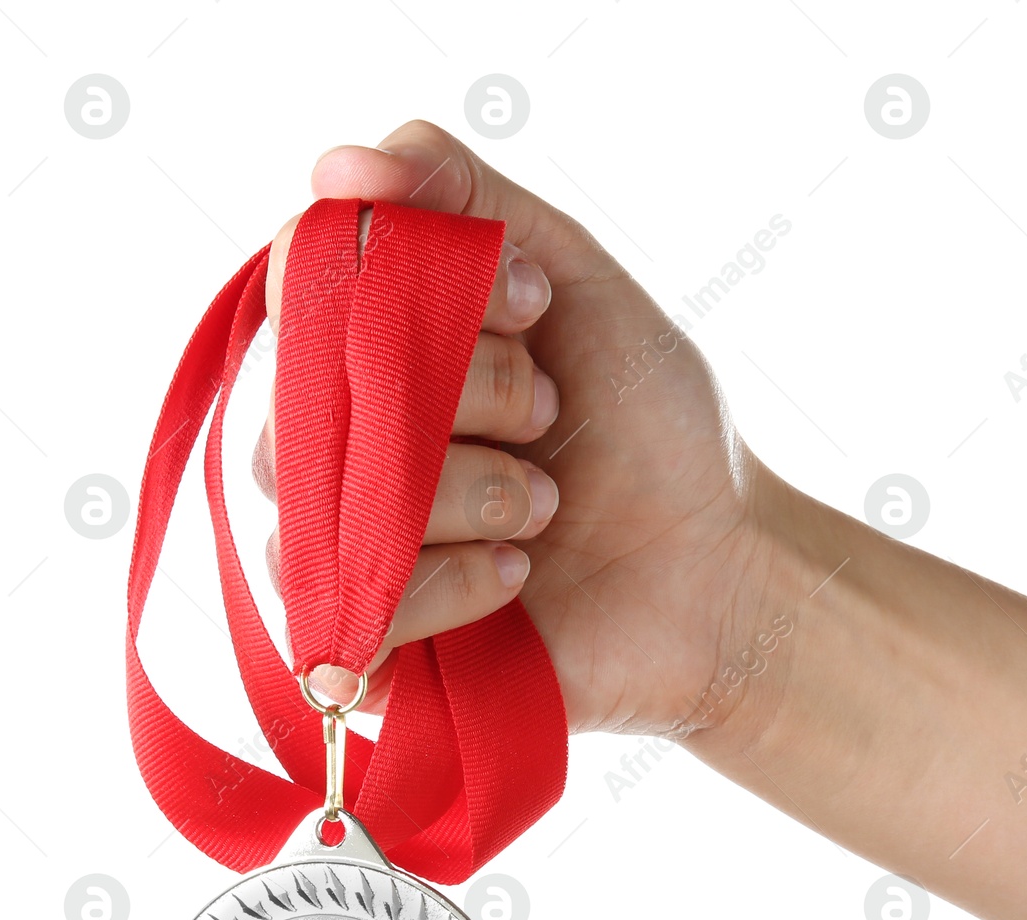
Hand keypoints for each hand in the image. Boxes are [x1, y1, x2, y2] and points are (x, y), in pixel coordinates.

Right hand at [258, 119, 786, 736]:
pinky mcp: (366, 647)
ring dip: (466, 490)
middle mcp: (336, 442)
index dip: (422, 287)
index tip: (536, 306)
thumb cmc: (650, 429)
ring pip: (322, 499)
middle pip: (304, 391)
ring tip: (544, 505)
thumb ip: (467, 199)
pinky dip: (451, 583)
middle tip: (550, 410)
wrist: (721, 573)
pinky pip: (347, 607)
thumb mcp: (575, 280)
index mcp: (371, 349)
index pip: (310, 283)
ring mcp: (342, 547)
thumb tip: (335, 165)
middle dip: (463, 391)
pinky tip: (518, 576)